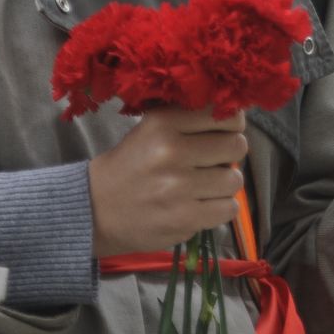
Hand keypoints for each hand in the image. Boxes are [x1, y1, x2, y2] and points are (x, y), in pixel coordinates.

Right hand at [88, 106, 246, 257]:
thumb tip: (238, 117)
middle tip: (213, 162)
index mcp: (163, 122)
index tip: (223, 133)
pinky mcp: (183, 219)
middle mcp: (170, 151)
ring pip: (234, 180)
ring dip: (224, 184)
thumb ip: (190, 119)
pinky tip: (200, 205)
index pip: (224, 115)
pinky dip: (219, 208)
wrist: (94, 209)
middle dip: (230, 155)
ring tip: (203, 186)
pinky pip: (228, 209)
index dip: (232, 125)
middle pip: (236, 146)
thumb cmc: (132, 165)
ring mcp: (178, 187)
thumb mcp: (152, 128)